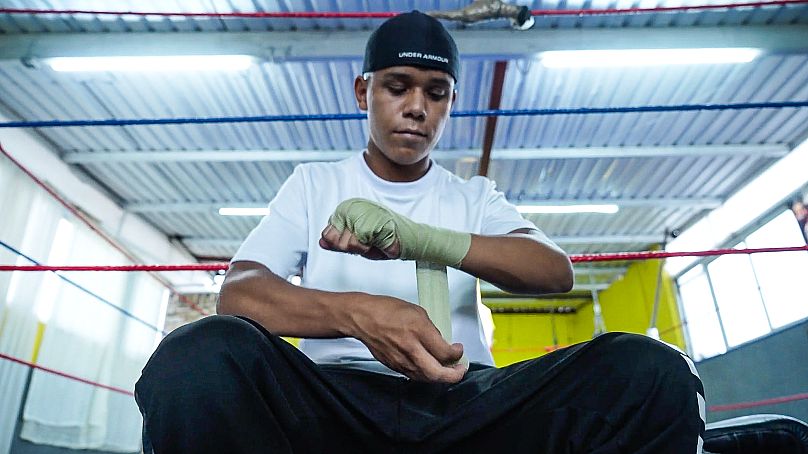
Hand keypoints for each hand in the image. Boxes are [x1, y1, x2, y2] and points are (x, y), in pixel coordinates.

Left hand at [323, 198, 470, 266]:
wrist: (414, 240)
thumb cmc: (387, 243)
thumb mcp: (359, 244)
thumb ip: (338, 242)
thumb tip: (321, 242)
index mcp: (348, 211)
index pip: (328, 234)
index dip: (338, 244)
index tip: (356, 245)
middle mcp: (353, 207)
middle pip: (335, 239)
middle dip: (350, 248)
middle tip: (367, 245)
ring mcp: (363, 212)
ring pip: (346, 241)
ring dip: (360, 249)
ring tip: (373, 243)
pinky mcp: (373, 219)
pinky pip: (360, 241)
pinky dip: (368, 248)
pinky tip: (377, 244)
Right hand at [349, 294, 466, 382]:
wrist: (362, 318)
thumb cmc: (387, 310)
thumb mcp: (416, 311)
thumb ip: (431, 329)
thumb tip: (441, 342)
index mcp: (418, 330)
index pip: (445, 352)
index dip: (457, 354)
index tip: (458, 349)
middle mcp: (411, 348)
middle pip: (437, 373)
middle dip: (454, 375)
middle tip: (460, 369)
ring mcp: (401, 360)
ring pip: (426, 378)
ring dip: (440, 377)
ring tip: (448, 370)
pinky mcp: (394, 366)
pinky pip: (414, 375)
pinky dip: (425, 374)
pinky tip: (430, 368)